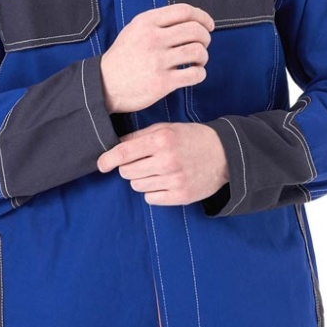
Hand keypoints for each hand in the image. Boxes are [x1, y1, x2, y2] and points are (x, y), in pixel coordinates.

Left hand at [97, 122, 228, 205]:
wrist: (225, 154)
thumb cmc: (191, 138)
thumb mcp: (167, 128)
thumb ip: (139, 136)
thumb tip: (114, 146)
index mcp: (161, 140)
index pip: (124, 153)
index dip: (108, 160)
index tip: (101, 165)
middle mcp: (167, 160)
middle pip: (127, 172)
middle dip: (130, 168)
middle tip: (143, 163)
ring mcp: (174, 180)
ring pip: (137, 186)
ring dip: (142, 180)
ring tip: (158, 171)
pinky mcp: (181, 196)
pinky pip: (150, 198)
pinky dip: (153, 192)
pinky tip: (165, 182)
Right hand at [100, 4, 213, 113]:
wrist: (105, 84)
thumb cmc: (123, 57)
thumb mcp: (134, 29)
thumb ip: (159, 22)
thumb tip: (191, 19)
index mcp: (146, 22)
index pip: (184, 11)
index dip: (202, 16)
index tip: (208, 25)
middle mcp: (153, 39)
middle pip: (195, 30)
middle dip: (205, 37)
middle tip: (203, 45)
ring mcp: (158, 61)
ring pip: (198, 51)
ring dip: (204, 56)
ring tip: (198, 61)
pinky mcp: (163, 82)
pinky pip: (195, 74)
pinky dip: (200, 73)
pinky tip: (194, 74)